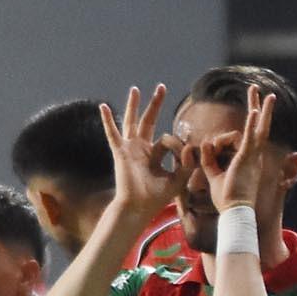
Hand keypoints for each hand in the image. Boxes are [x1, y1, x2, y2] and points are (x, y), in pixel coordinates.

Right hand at [100, 82, 181, 225]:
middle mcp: (141, 149)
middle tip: (161, 87)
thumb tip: (192, 146)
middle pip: (148, 120)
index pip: (168, 138)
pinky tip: (104, 107)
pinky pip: (113, 133)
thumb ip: (188, 164)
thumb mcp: (179, 179)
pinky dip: (108, 120)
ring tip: (136, 89)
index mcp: (154, 155)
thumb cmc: (155, 198)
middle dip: (155, 104)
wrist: (138, 208)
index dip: (179, 145)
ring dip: (134, 105)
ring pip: (132, 121)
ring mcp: (130, 149)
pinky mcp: (120, 152)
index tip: (186, 155)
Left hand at [205, 87, 275, 214]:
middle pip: (259, 126)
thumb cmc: (227, 199)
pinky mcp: (246, 160)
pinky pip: (251, 139)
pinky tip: (254, 111)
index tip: (222, 134)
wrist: (235, 212)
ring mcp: (253, 157)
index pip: (244, 137)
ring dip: (262, 110)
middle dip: (258, 107)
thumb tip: (205, 144)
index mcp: (249, 159)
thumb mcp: (214, 176)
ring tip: (265, 93)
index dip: (235, 129)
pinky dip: (253, 124)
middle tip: (256, 90)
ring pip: (260, 128)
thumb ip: (209, 160)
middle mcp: (255, 155)